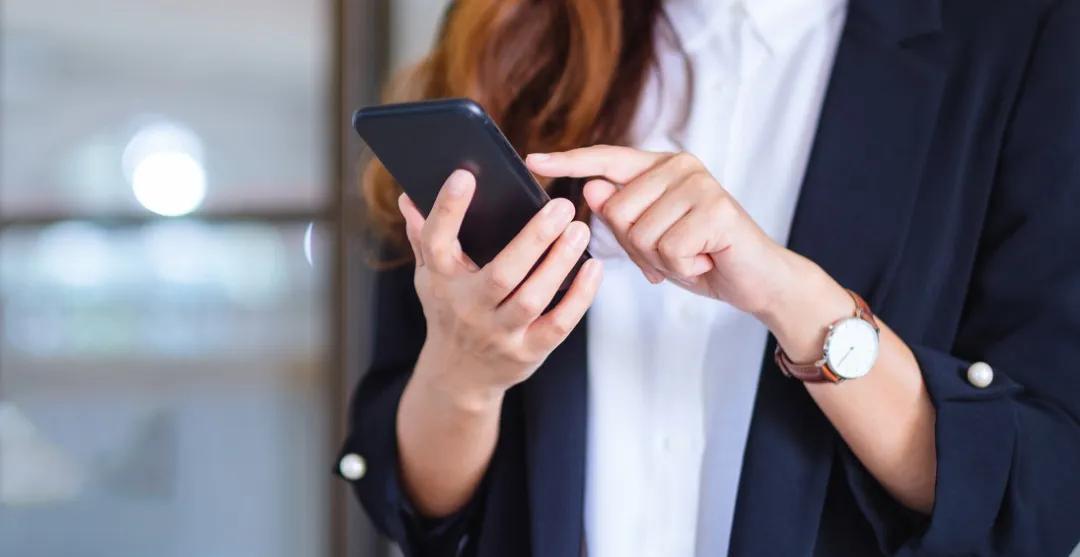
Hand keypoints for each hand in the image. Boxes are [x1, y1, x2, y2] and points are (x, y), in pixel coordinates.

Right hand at [399, 169, 602, 409]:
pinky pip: (558, 324)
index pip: (437, 241)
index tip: (465, 175)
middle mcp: (468, 308)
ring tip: (579, 230)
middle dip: (533, 239)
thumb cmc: (449, 312)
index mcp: (441, 281)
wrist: (459, 376)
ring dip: (559, 263)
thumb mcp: (431, 277)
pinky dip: (579, 297)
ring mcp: (499, 333)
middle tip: (561, 206)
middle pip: (501, 273)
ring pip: (532, 298)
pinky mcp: (527, 351)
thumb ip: (423, 236)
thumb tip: (408, 197)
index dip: (448, 209)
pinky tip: (593, 267)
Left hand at [526, 146, 796, 315]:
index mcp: (660, 168)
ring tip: (692, 255)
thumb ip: (622, 215)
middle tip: (673, 253)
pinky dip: (683, 269)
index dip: (569, 162)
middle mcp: (679, 166)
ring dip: (662, 260)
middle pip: (617, 211)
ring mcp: (699, 184)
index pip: (606, 160)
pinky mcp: (716, 209)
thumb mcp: (651, 239)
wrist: (756, 281)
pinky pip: (668, 250)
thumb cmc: (700, 257)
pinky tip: (705, 261)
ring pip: (640, 233)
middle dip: (638, 247)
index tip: (532, 160)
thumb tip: (593, 188)